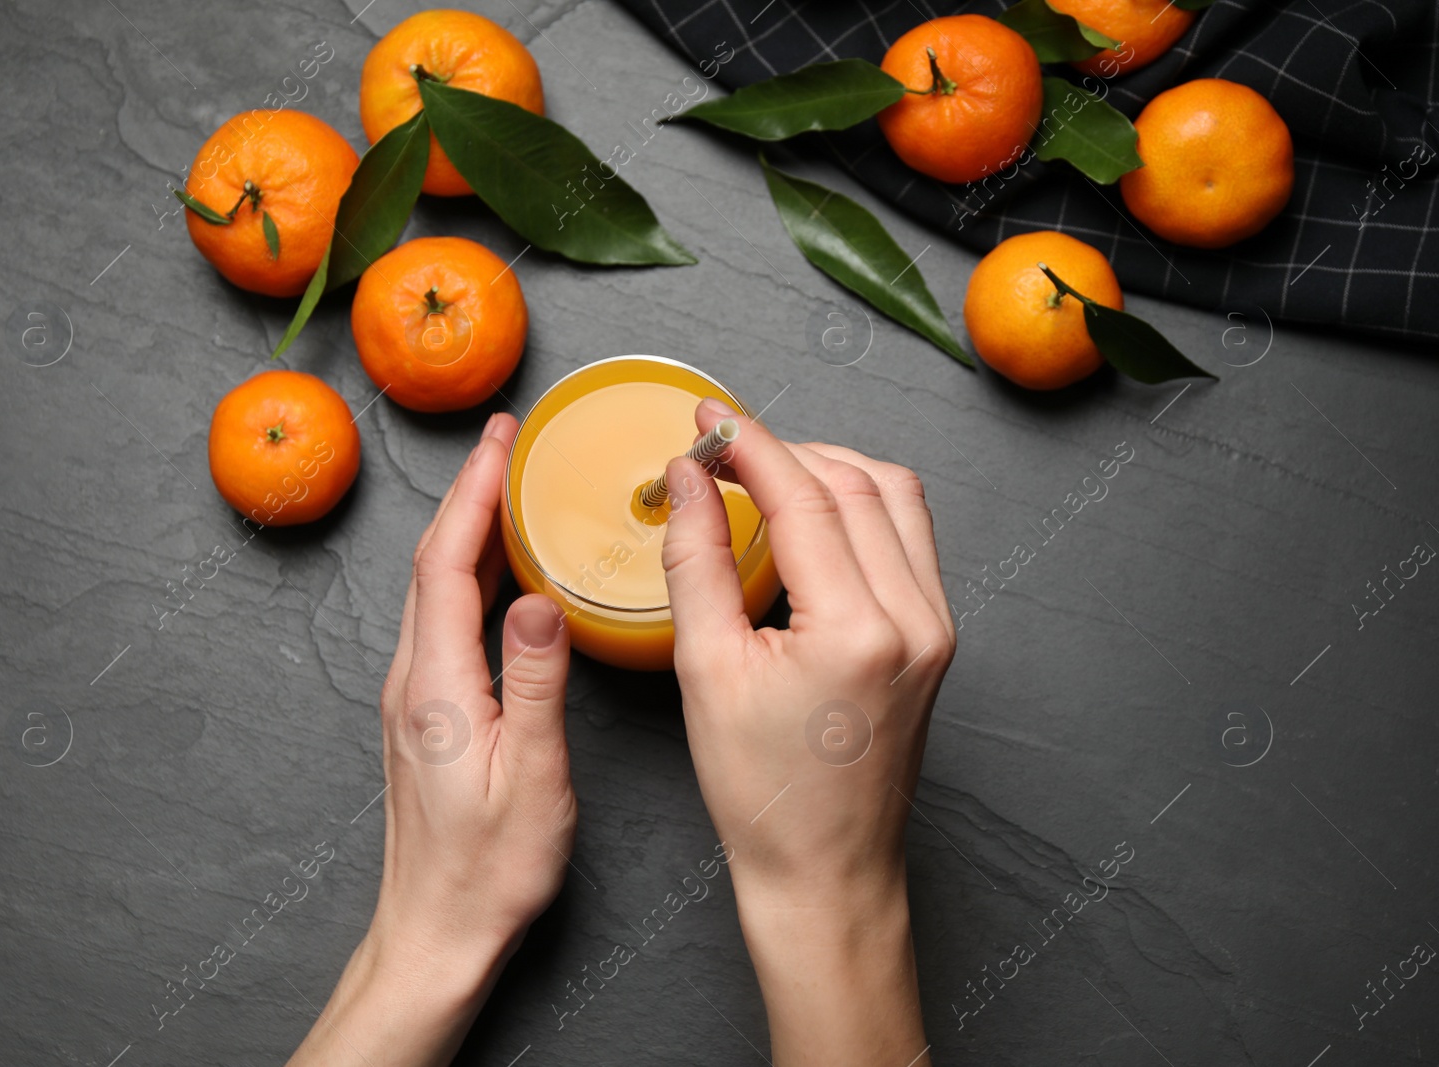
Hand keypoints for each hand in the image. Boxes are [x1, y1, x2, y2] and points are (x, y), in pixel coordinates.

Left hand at [287, 412, 575, 1066]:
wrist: (435, 931)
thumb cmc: (489, 868)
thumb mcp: (533, 775)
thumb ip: (536, 681)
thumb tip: (541, 599)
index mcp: (436, 685)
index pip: (447, 563)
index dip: (472, 493)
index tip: (501, 441)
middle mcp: (412, 680)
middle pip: (432, 563)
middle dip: (467, 492)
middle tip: (507, 440)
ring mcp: (412, 696)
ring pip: (433, 589)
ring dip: (466, 528)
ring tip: (505, 484)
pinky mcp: (424, 713)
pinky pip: (441, 620)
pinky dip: (468, 574)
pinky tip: (500, 571)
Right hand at [661, 398, 954, 1065]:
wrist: (825, 871)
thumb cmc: (763, 794)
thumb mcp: (706, 672)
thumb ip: (696, 562)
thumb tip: (688, 481)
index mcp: (858, 630)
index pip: (805, 496)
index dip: (749, 442)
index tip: (706, 417)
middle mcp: (916, 619)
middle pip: (857, 482)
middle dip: (785, 449)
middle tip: (721, 449)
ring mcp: (937, 627)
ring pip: (894, 498)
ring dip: (829, 469)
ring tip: (763, 475)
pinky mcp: (937, 636)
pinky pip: (907, 537)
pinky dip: (858, 506)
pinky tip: (808, 517)